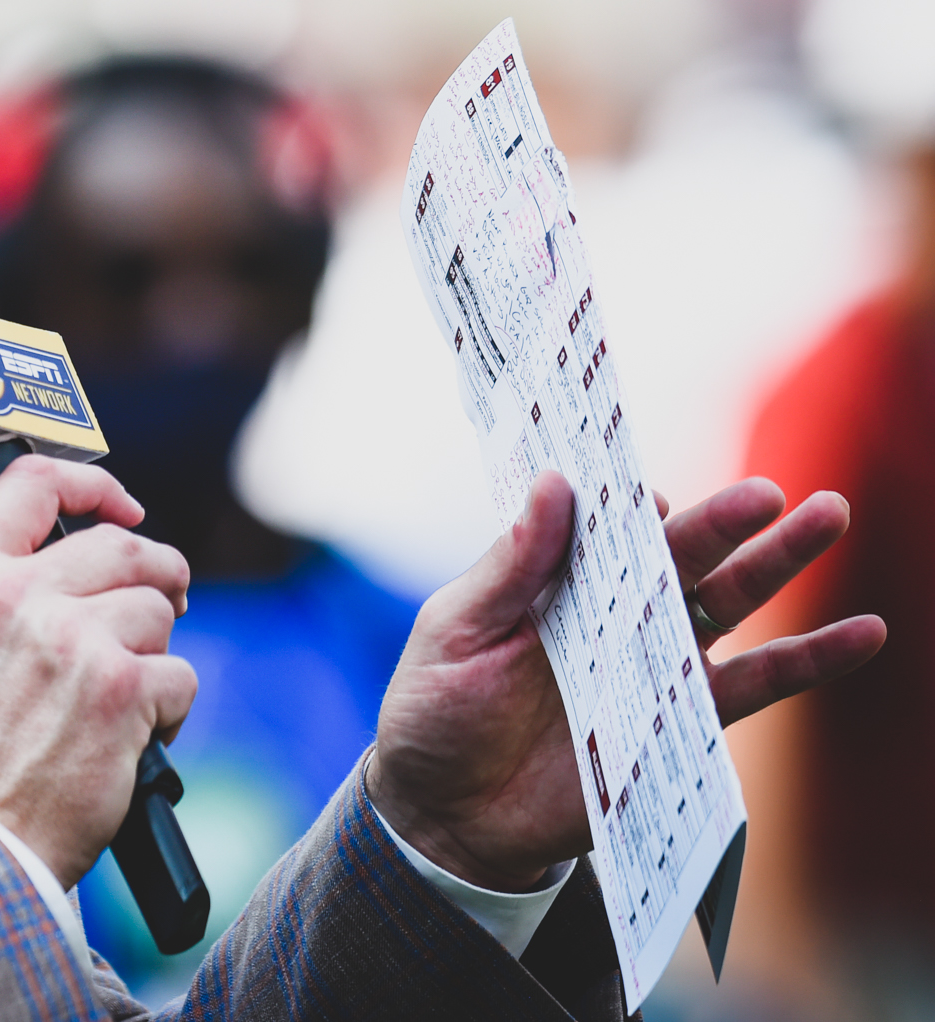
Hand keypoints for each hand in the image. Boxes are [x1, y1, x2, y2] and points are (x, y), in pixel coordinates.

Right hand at [0, 455, 195, 887]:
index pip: (34, 484)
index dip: (91, 484)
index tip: (121, 505)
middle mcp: (18, 597)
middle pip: (120, 546)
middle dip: (155, 571)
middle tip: (165, 596)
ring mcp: (74, 640)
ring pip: (157, 610)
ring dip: (154, 650)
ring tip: (129, 692)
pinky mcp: (122, 690)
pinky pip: (178, 675)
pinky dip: (169, 711)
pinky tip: (135, 739)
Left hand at [367, 472, 884, 891]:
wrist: (445, 814)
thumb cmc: (435, 712)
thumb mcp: (455, 630)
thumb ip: (510, 565)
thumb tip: (557, 482)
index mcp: (557, 577)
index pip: (609, 521)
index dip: (633, 498)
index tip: (649, 488)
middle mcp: (613, 610)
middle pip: (683, 552)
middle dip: (731, 518)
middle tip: (777, 492)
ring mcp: (651, 664)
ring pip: (728, 604)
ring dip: (782, 564)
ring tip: (833, 515)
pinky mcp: (677, 721)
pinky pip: (752, 686)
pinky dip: (807, 659)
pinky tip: (861, 633)